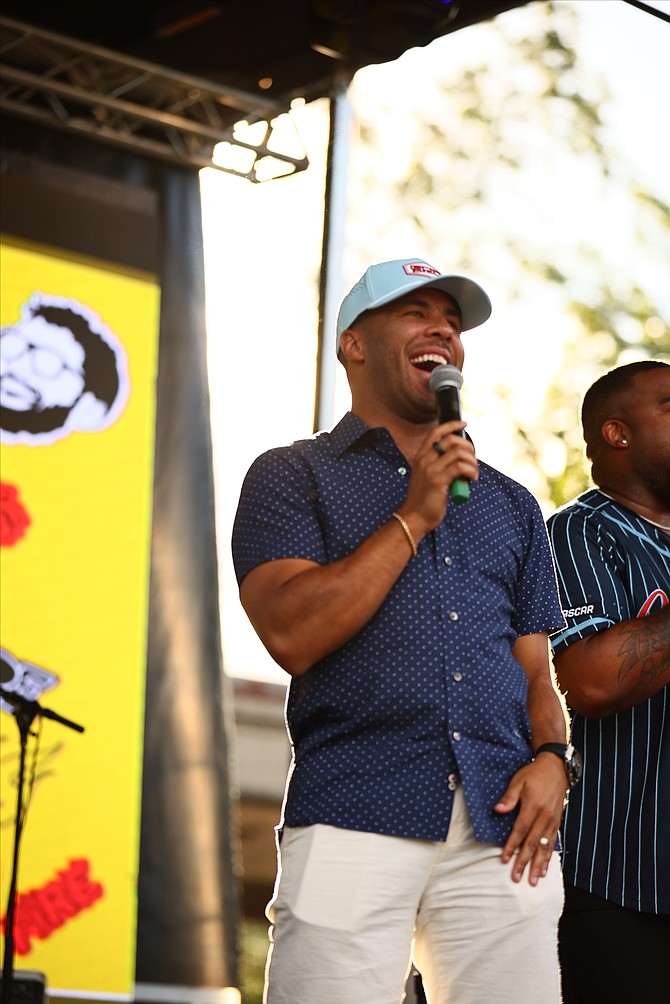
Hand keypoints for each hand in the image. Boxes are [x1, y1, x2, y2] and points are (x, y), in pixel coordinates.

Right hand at [401, 421, 478, 533]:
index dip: (451, 425)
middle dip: (468, 447)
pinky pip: (460, 467)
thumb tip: (460, 459)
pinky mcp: (438, 481)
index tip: (464, 425)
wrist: (414, 518)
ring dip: (472, 462)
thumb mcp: (427, 477)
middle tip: (473, 460)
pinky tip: (472, 478)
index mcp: (420, 457)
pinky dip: (471, 471)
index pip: (435, 433)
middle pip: (451, 440)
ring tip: (473, 473)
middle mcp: (424, 460)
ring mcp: (430, 469)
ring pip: (458, 453)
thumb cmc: (424, 500)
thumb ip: (438, 466)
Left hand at [494, 755, 566, 885]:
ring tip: (533, 880)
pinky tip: (544, 869)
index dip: (512, 845)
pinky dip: (548, 857)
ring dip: (538, 865)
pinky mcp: (557, 822)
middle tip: (517, 878)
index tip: (505, 859)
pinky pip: (552, 843)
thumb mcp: (518, 781)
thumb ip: (509, 797)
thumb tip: (497, 810)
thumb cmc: (534, 774)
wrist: (556, 768)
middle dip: (524, 862)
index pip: (520, 830)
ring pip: (544, 847)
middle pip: (533, 843)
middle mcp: (544, 817)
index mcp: (533, 807)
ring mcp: (552, 821)